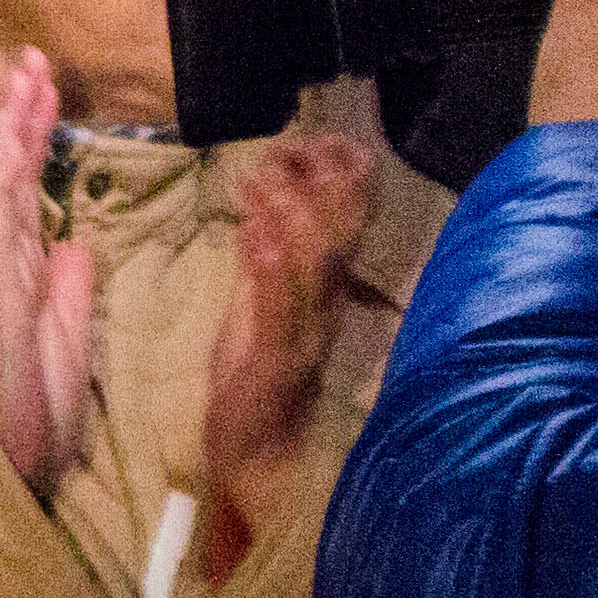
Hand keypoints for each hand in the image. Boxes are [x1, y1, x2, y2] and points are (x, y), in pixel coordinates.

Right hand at [0, 48, 98, 497]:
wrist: (11, 459)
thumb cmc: (36, 412)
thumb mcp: (71, 338)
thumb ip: (72, 290)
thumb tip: (77, 242)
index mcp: (22, 273)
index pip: (26, 191)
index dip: (35, 139)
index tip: (47, 92)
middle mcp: (1, 262)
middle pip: (8, 173)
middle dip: (20, 114)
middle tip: (33, 59)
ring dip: (9, 126)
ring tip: (24, 74)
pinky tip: (4, 135)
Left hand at [198, 132, 373, 581]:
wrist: (257, 459)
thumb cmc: (256, 382)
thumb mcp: (256, 309)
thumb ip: (262, 259)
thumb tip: (264, 203)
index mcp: (321, 295)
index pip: (341, 226)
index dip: (340, 180)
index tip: (327, 138)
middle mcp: (323, 310)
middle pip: (340, 238)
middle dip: (331, 186)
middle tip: (317, 140)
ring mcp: (304, 336)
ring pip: (314, 270)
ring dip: (294, 217)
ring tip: (271, 173)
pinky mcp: (276, 365)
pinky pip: (280, 315)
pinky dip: (272, 274)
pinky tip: (261, 238)